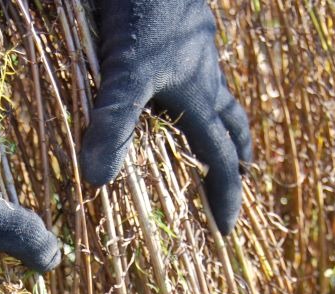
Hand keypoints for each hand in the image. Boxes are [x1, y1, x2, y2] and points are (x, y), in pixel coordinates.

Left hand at [80, 0, 251, 233]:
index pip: (221, 159)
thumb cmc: (140, 18)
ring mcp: (197, 52)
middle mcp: (206, 77)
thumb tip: (98, 181)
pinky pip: (200, 70)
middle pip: (231, 128)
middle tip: (237, 185)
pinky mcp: (182, 30)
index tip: (226, 230)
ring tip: (225, 141)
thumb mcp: (123, 74)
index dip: (224, 196)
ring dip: (225, 124)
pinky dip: (200, 89)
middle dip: (234, 161)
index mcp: (199, 98)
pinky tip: (183, 82)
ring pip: (220, 96)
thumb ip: (113, 124)